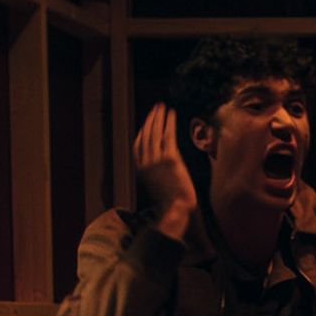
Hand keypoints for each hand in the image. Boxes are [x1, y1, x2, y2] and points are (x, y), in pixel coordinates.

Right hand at [131, 103, 195, 236]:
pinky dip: (168, 123)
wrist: (177, 209)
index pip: (138, 146)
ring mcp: (157, 161)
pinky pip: (167, 135)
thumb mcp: (159, 188)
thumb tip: (162, 166)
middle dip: (150, 120)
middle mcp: (146, 163)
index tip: (147, 124)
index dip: (142, 133)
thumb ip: (157, 174)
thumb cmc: (172, 202)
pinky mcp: (170, 159)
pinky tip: (171, 114)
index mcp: (141, 170)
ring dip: (158, 117)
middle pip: (146, 135)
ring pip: (155, 133)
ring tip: (162, 107)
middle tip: (155, 108)